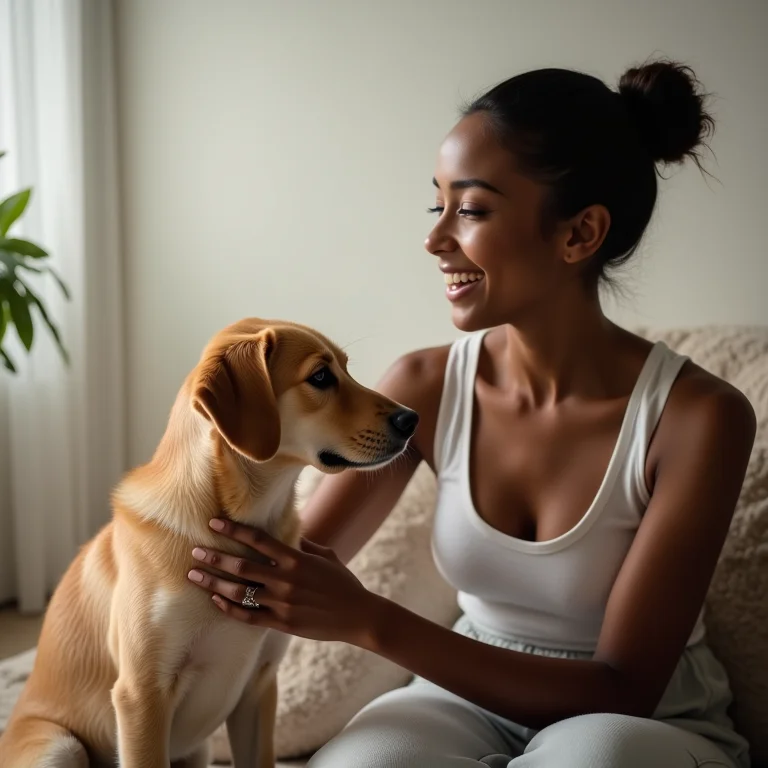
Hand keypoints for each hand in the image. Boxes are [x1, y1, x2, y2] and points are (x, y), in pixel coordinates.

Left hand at [187, 518, 382, 645]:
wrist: (358, 616)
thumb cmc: (343, 582)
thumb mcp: (326, 555)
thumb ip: (304, 544)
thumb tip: (287, 531)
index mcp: (297, 558)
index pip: (258, 539)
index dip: (234, 530)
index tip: (214, 523)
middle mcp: (286, 580)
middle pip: (241, 565)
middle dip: (215, 557)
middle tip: (194, 551)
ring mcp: (283, 603)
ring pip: (240, 592)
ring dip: (214, 582)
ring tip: (195, 576)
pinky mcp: (282, 623)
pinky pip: (249, 617)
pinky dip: (229, 608)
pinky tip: (216, 600)